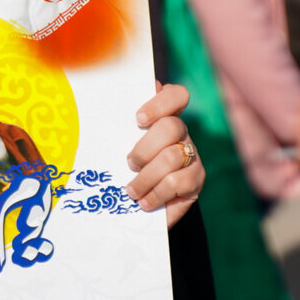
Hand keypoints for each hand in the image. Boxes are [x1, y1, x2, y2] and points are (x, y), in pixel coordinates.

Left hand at [125, 82, 202, 227]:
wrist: (142, 204)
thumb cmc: (127, 167)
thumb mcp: (121, 147)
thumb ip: (119, 130)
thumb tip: (103, 115)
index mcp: (163, 116)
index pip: (176, 95)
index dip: (160, 103)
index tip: (139, 118)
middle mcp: (181, 132)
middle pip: (170, 127)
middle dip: (144, 148)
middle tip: (129, 164)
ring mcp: (191, 154)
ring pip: (172, 157)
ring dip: (146, 177)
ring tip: (131, 191)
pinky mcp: (196, 179)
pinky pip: (176, 182)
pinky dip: (156, 194)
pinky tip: (145, 202)